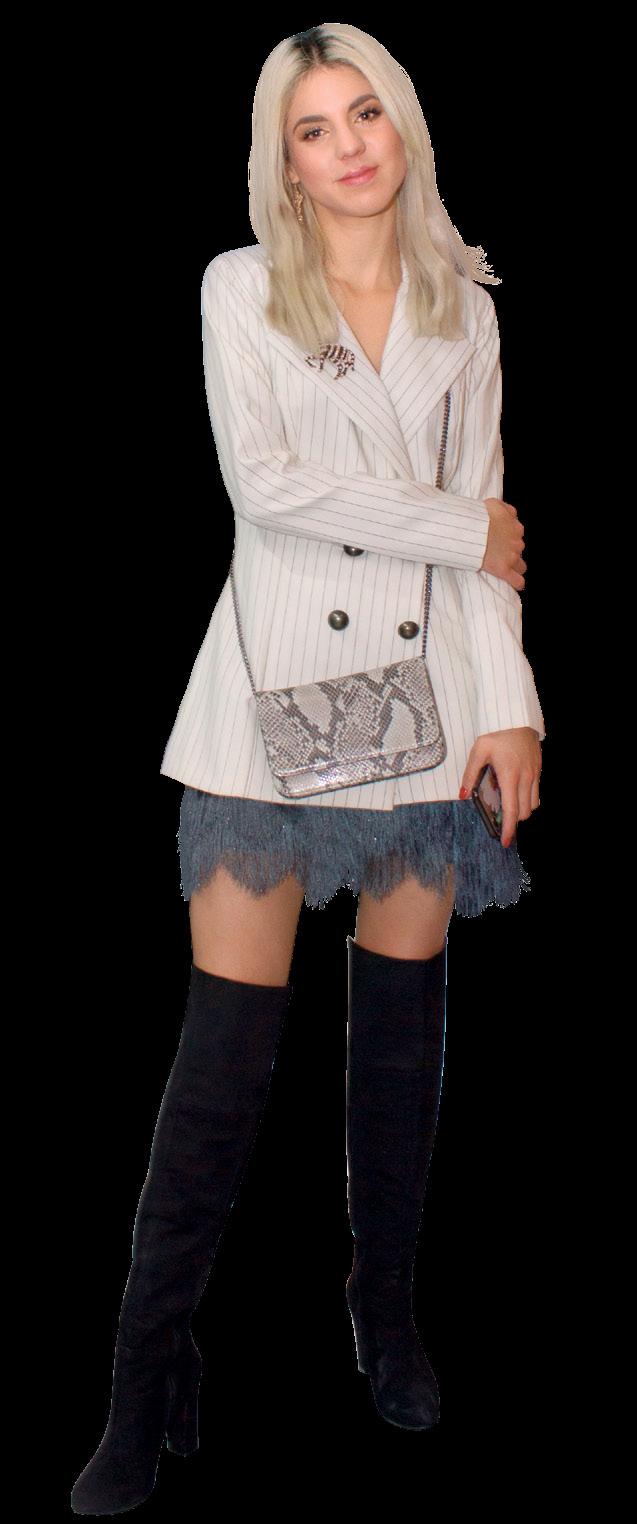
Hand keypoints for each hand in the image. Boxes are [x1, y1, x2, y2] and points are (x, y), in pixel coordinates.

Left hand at [459, 728, 541, 848]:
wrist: (516, 716)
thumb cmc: (496, 733)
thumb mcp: (478, 751)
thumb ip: (470, 774)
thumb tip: (462, 795)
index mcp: (510, 776)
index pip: (511, 810)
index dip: (508, 829)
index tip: (504, 841)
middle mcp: (525, 778)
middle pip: (524, 812)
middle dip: (513, 821)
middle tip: (501, 822)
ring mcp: (534, 774)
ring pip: (533, 805)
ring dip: (522, 810)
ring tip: (509, 807)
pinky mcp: (538, 769)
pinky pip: (537, 793)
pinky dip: (528, 800)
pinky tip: (516, 794)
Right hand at [481, 498, 527, 591]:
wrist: (471, 530)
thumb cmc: (479, 516)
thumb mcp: (494, 504)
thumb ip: (506, 509)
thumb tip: (511, 513)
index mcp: (515, 527)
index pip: (517, 533)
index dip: (508, 537)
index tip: (499, 538)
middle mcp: (517, 542)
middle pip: (519, 549)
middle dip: (511, 551)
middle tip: (497, 551)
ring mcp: (511, 557)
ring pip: (521, 566)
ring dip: (516, 567)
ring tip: (506, 568)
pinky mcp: (503, 570)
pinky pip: (517, 581)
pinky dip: (517, 583)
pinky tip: (516, 584)